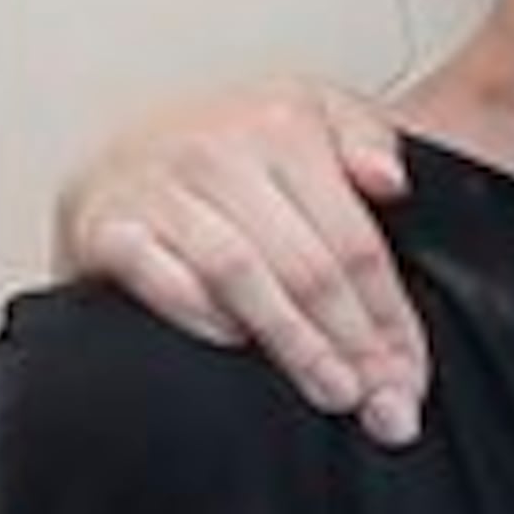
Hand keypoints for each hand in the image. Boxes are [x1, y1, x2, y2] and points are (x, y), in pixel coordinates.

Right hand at [52, 78, 428, 446]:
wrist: (128, 143)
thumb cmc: (237, 141)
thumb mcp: (319, 113)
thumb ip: (368, 139)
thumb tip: (388, 182)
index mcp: (283, 125)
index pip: (356, 243)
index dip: (390, 316)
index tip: (408, 372)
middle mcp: (218, 152)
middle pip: (308, 267)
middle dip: (354, 343)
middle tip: (381, 399)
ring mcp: (157, 189)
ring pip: (242, 275)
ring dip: (294, 341)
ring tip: (331, 390)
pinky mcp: (105, 226)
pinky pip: (159, 279)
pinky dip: (201, 314)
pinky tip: (239, 345)